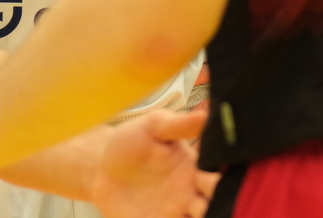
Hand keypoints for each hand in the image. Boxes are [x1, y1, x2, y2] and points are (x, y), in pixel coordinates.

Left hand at [93, 109, 217, 217]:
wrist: (100, 167)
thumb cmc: (130, 142)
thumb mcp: (154, 127)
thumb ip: (179, 125)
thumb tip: (207, 115)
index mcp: (196, 169)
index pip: (222, 178)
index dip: (221, 182)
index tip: (209, 180)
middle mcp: (192, 195)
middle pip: (218, 205)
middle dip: (220, 205)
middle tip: (198, 201)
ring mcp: (177, 213)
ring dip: (208, 216)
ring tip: (191, 211)